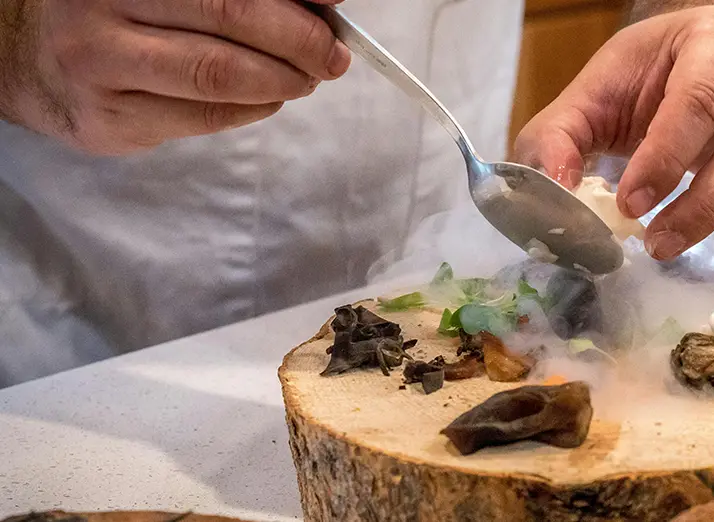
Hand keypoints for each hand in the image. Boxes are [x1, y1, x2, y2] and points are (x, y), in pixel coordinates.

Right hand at [0, 0, 350, 154]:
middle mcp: (104, 11)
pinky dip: (252, 109)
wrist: (32, 58)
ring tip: (304, 78)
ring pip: (218, 78)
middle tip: (331, 56)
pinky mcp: (108, 121)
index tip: (334, 10)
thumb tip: (324, 2)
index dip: (291, 3)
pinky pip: (203, 119)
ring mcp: (101, 68)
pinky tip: (265, 99)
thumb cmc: (121, 16)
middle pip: (229, 22)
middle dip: (299, 43)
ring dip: (281, 82)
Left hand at [514, 6, 713, 259]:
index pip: (698, 100)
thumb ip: (557, 141)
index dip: (664, 161)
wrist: (702, 67)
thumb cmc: (648, 84)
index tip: (630, 207)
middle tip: (660, 243)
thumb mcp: (592, 100)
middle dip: (705, 206)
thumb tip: (555, 196)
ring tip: (710, 229)